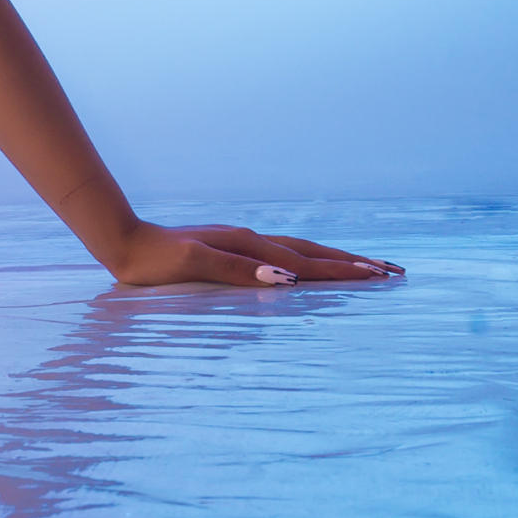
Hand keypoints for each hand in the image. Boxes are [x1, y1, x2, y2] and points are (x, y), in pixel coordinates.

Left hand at [107, 220, 405, 286]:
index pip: (306, 262)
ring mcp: (242, 243)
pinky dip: (308, 261)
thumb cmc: (155, 261)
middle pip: (313, 251)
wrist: (123, 243)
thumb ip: (236, 271)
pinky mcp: (232, 249)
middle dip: (353, 262)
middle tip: (394, 271)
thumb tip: (285, 277)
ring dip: (335, 260)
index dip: (343, 271)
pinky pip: (282, 254)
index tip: (380, 276)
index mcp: (248, 245)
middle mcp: (251, 240)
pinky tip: (310, 267)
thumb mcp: (193, 265)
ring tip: (367, 267)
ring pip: (301, 250)